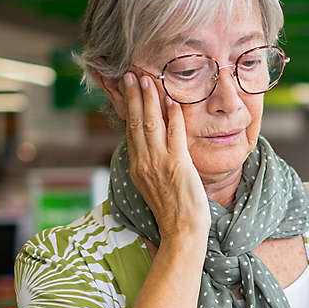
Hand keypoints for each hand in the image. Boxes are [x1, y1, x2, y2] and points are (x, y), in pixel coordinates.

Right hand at [122, 72, 209, 241]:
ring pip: (150, 124)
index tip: (126, 90)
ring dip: (149, 99)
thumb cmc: (174, 212)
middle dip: (133, 97)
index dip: (128, 108)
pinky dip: (172, 115)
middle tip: (131, 75)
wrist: (182, 232)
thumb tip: (153, 150)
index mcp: (137, 168)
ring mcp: (159, 163)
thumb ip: (151, 166)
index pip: (130, 132)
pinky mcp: (177, 165)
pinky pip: (174, 133)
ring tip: (147, 80)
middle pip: (135, 123)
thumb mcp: (154, 187)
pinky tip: (171, 100)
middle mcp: (144, 163)